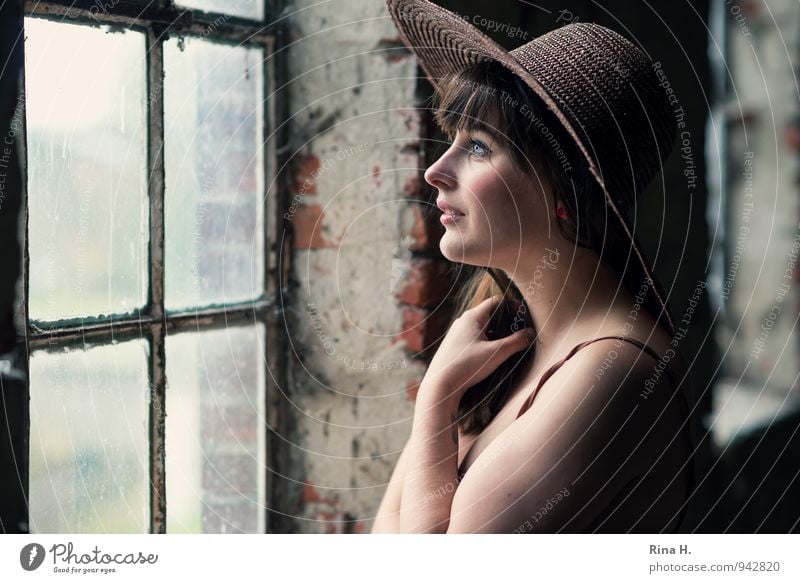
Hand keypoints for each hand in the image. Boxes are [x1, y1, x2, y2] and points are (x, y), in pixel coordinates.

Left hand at [420, 296, 534, 401]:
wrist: (440, 385)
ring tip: (510, 344)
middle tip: (521, 332)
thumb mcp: (496, 353)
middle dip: (507, 322)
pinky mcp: (455, 346)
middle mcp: (463, 322)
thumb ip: (516, 342)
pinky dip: (487, 342)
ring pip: (483, 328)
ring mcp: (457, 334)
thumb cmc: (467, 366)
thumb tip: (531, 333)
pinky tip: (494, 354)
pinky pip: (475, 338)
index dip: (512, 306)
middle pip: (490, 314)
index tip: (524, 316)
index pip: (496, 302)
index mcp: (472, 317)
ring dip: (497, 334)